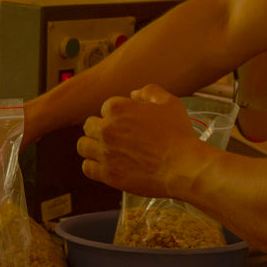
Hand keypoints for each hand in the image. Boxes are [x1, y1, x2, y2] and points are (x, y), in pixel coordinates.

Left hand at [77, 84, 200, 197]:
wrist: (184, 167)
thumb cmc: (179, 134)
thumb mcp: (169, 103)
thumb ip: (149, 92)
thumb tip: (133, 94)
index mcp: (117, 108)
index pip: (105, 108)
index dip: (117, 115)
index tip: (127, 123)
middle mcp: (106, 129)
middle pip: (89, 125)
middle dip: (101, 128)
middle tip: (115, 137)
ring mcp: (105, 152)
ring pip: (83, 145)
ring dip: (92, 146)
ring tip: (105, 150)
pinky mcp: (107, 174)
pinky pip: (87, 167)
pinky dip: (93, 165)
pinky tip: (105, 165)